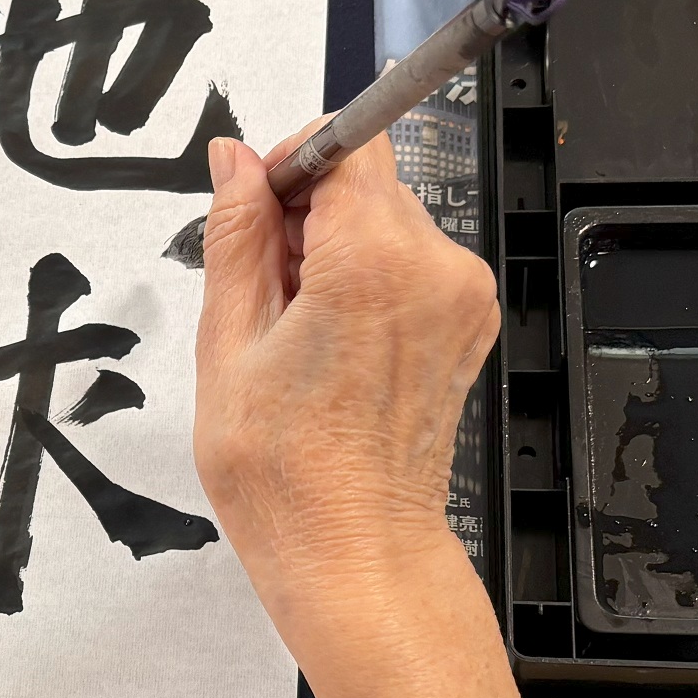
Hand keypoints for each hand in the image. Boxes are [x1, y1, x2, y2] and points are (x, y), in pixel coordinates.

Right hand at [192, 128, 497, 646]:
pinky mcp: (469, 324)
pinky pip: (412, 266)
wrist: (356, 554)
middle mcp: (436, 269)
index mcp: (373, 262)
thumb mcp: (229, 344)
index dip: (289, 166)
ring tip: (298, 334)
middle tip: (266, 296)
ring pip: (387, 223)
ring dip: (335, 253)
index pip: (344, 143)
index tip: (256, 214)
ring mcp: (462, 298)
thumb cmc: (287, 476)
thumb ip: (235, 235)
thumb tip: (234, 160)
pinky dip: (367, 285)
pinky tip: (332, 346)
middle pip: (367, 182)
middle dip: (307, 217)